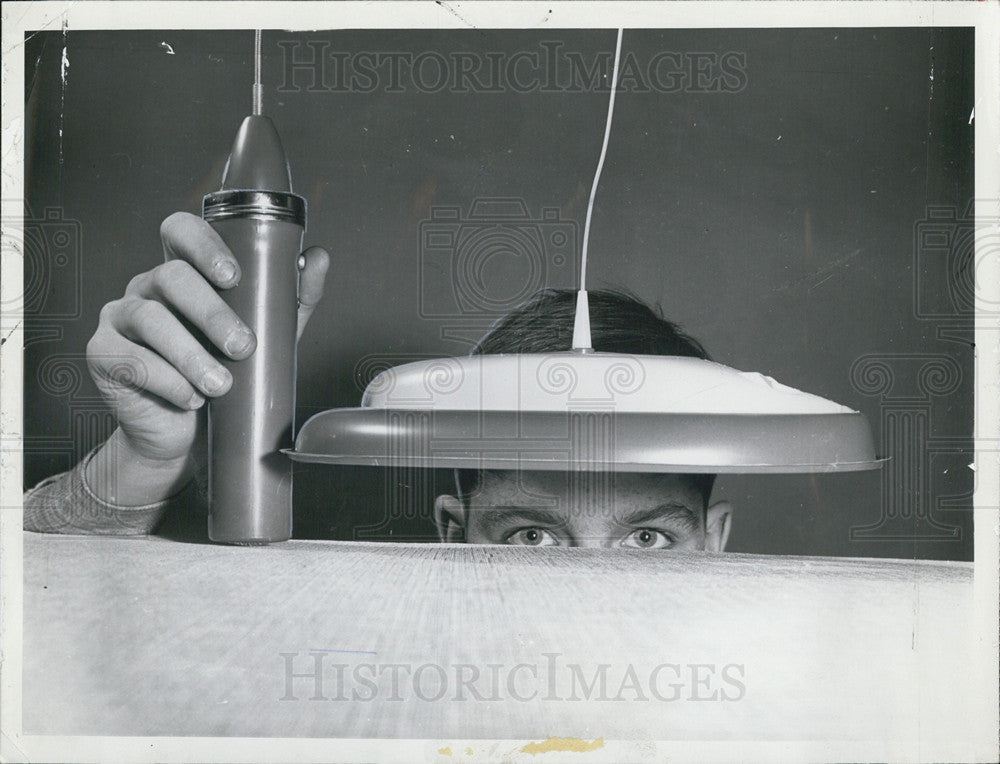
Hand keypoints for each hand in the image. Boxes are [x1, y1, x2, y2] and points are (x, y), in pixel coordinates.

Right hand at [86, 211, 329, 480]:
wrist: (188, 439)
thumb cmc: (226, 377)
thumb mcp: (268, 337)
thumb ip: (292, 299)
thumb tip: (317, 257)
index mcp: (184, 273)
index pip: (181, 231)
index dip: (204, 244)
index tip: (234, 276)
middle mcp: (147, 287)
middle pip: (171, 277)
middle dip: (212, 313)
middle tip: (243, 347)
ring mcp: (120, 317)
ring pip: (150, 318)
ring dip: (191, 354)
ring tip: (221, 385)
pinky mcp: (103, 353)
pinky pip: (130, 358)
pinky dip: (167, 381)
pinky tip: (190, 399)